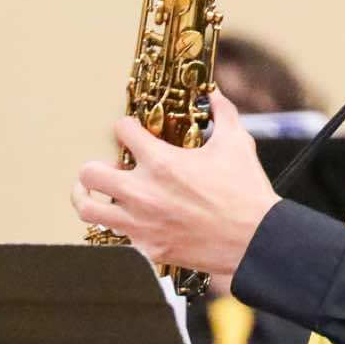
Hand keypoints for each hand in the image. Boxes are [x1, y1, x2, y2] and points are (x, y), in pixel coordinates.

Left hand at [72, 90, 278, 276]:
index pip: (121, 131)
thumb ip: (223, 114)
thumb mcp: (237, 145)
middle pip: (89, 172)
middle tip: (111, 167)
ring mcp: (141, 223)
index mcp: (162, 162)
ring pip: (88, 208)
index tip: (132, 132)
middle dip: (96, 165)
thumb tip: (216, 95)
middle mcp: (143, 192)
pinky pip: (116, 236)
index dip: (126, 127)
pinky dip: (118, 226)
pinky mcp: (148, 248)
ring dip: (88, 197)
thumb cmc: (246, 193)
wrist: (256, 240)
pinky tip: (127, 220)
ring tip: (92, 193)